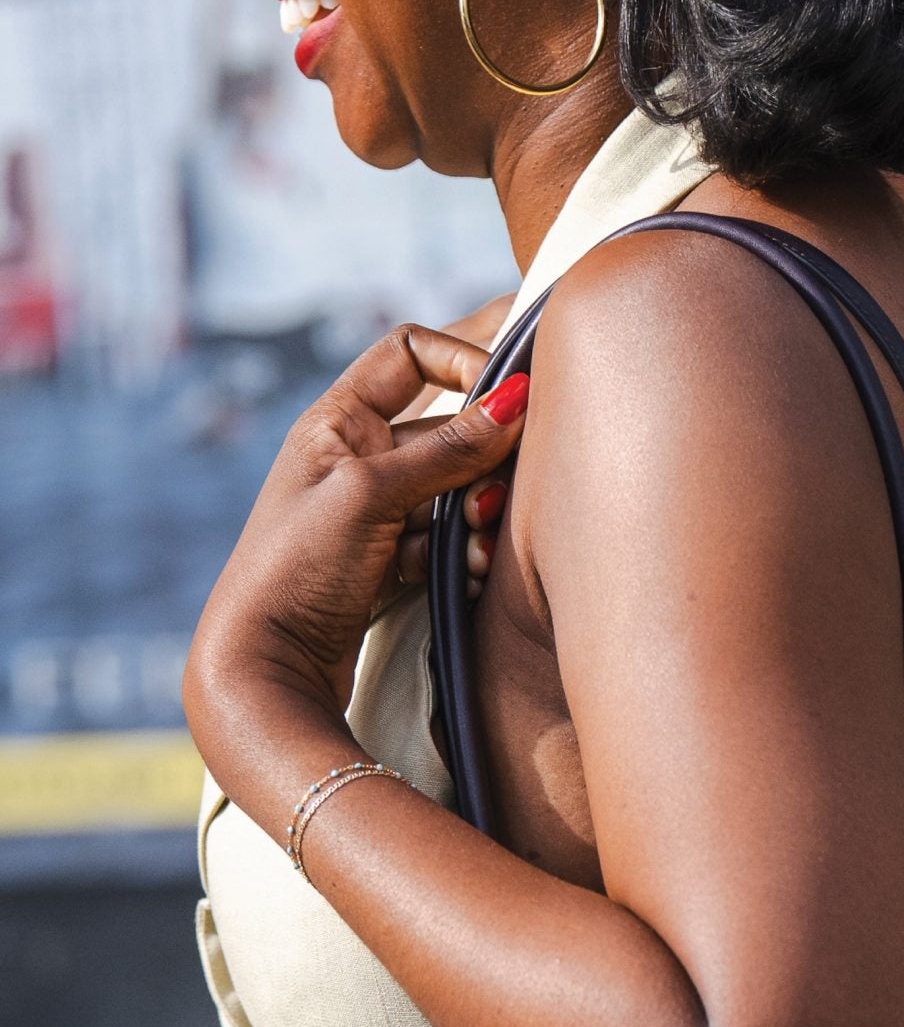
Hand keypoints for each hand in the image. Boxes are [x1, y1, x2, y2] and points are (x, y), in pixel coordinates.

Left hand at [185, 327, 529, 799]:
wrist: (262, 675)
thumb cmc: (295, 569)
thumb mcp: (372, 494)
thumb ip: (448, 447)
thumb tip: (517, 397)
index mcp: (338, 419)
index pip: (411, 350)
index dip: (462, 355)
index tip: (506, 389)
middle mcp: (358, 455)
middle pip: (448, 423)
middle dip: (485, 450)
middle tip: (504, 480)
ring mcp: (378, 509)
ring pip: (457, 484)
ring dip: (478, 509)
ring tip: (479, 539)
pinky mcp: (392, 557)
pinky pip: (450, 534)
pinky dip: (465, 549)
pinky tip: (469, 573)